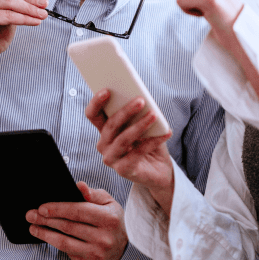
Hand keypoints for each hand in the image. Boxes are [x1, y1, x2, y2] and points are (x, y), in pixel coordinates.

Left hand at [26, 182, 127, 259]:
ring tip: (33, 227)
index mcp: (109, 218)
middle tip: (30, 215)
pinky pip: (68, 253)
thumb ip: (91, 193)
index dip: (58, 209)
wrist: (126, 247)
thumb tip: (78, 186)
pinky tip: (49, 237)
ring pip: (64, 243)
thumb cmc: (113, 220)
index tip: (42, 207)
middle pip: (68, 227)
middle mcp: (104, 238)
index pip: (78, 211)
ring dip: (45, 234)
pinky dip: (56, 245)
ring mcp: (98, 254)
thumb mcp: (108, 202)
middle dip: (46, 220)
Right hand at [86, 89, 174, 210]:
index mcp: (104, 130)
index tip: (107, 90)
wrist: (159, 169)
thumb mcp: (142, 123)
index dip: (96, 102)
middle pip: (110, 125)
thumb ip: (137, 112)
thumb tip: (140, 97)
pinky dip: (153, 141)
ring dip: (140, 125)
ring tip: (153, 115)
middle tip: (141, 100)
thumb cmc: (149, 142)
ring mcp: (111, 158)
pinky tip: (165, 133)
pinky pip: (138, 153)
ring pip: (123, 139)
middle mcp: (103, 144)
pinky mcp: (123, 170)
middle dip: (125, 111)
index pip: (93, 114)